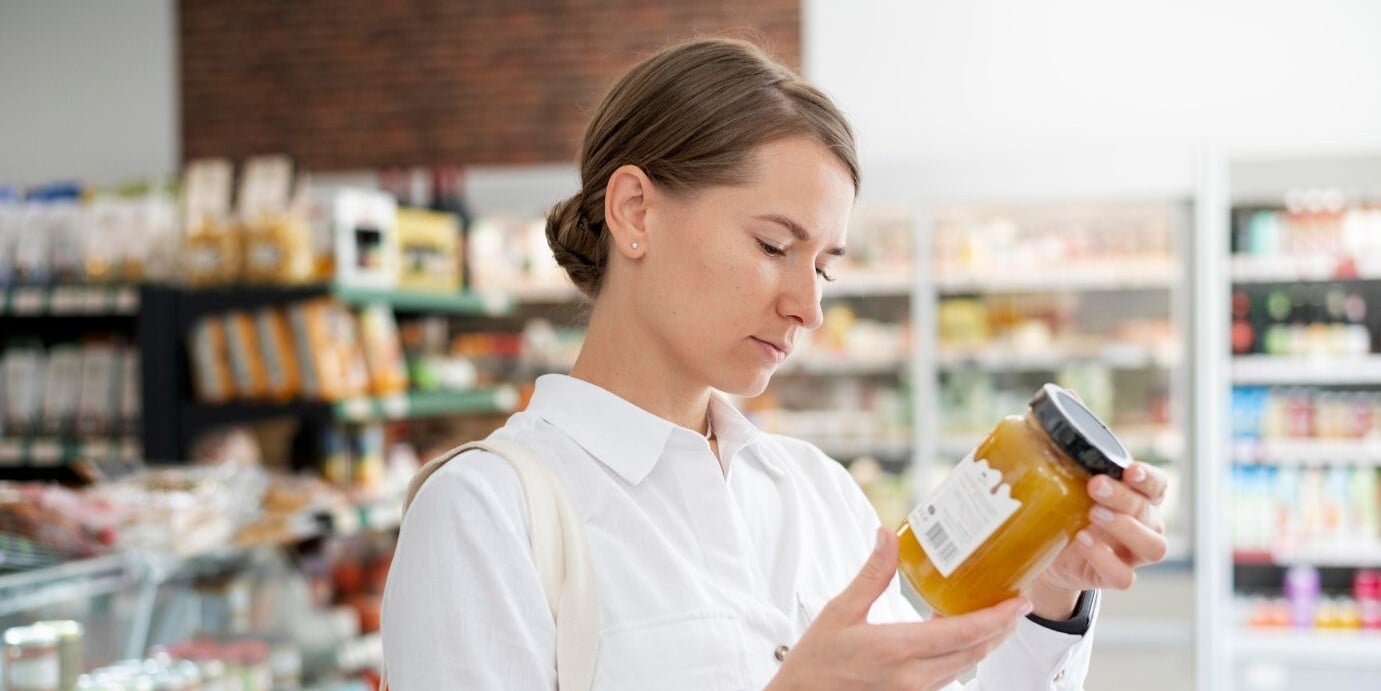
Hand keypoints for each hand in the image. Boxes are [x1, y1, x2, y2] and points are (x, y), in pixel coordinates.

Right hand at [767, 528, 1031, 690]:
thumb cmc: (816, 660)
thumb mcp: (840, 611)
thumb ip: (871, 574)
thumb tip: (887, 536)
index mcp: (896, 649)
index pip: (963, 633)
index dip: (997, 618)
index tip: (1019, 600)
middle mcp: (913, 676)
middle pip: (975, 652)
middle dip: (1002, 628)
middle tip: (1017, 603)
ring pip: (965, 666)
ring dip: (986, 642)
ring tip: (996, 616)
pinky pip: (949, 675)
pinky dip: (964, 654)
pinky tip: (960, 636)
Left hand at [1031, 461, 1170, 616]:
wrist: (1049, 554)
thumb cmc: (1065, 511)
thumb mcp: (1066, 487)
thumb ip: (1063, 466)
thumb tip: (1024, 435)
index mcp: (1137, 498)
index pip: (1157, 485)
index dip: (1149, 478)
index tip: (1129, 470)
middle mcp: (1144, 526)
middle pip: (1149, 512)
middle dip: (1123, 497)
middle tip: (1094, 485)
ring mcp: (1133, 554)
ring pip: (1153, 547)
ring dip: (1125, 528)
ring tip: (1093, 514)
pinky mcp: (1116, 577)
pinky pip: (1125, 576)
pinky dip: (1105, 558)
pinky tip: (1084, 540)